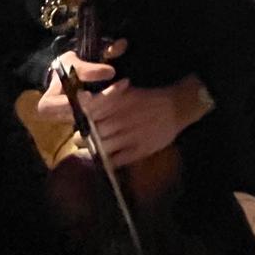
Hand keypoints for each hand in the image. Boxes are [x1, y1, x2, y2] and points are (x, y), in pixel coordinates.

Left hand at [38, 45, 206, 168]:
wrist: (177, 107)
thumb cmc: (151, 99)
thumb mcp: (129, 93)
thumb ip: (110, 97)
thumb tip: (87, 102)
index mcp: (120, 103)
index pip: (93, 113)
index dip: (81, 120)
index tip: (76, 123)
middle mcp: (124, 118)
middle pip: (95, 131)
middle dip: (84, 137)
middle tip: (78, 140)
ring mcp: (132, 135)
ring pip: (104, 146)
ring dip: (93, 150)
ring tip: (88, 150)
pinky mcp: (140, 149)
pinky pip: (118, 159)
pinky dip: (108, 161)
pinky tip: (104, 160)